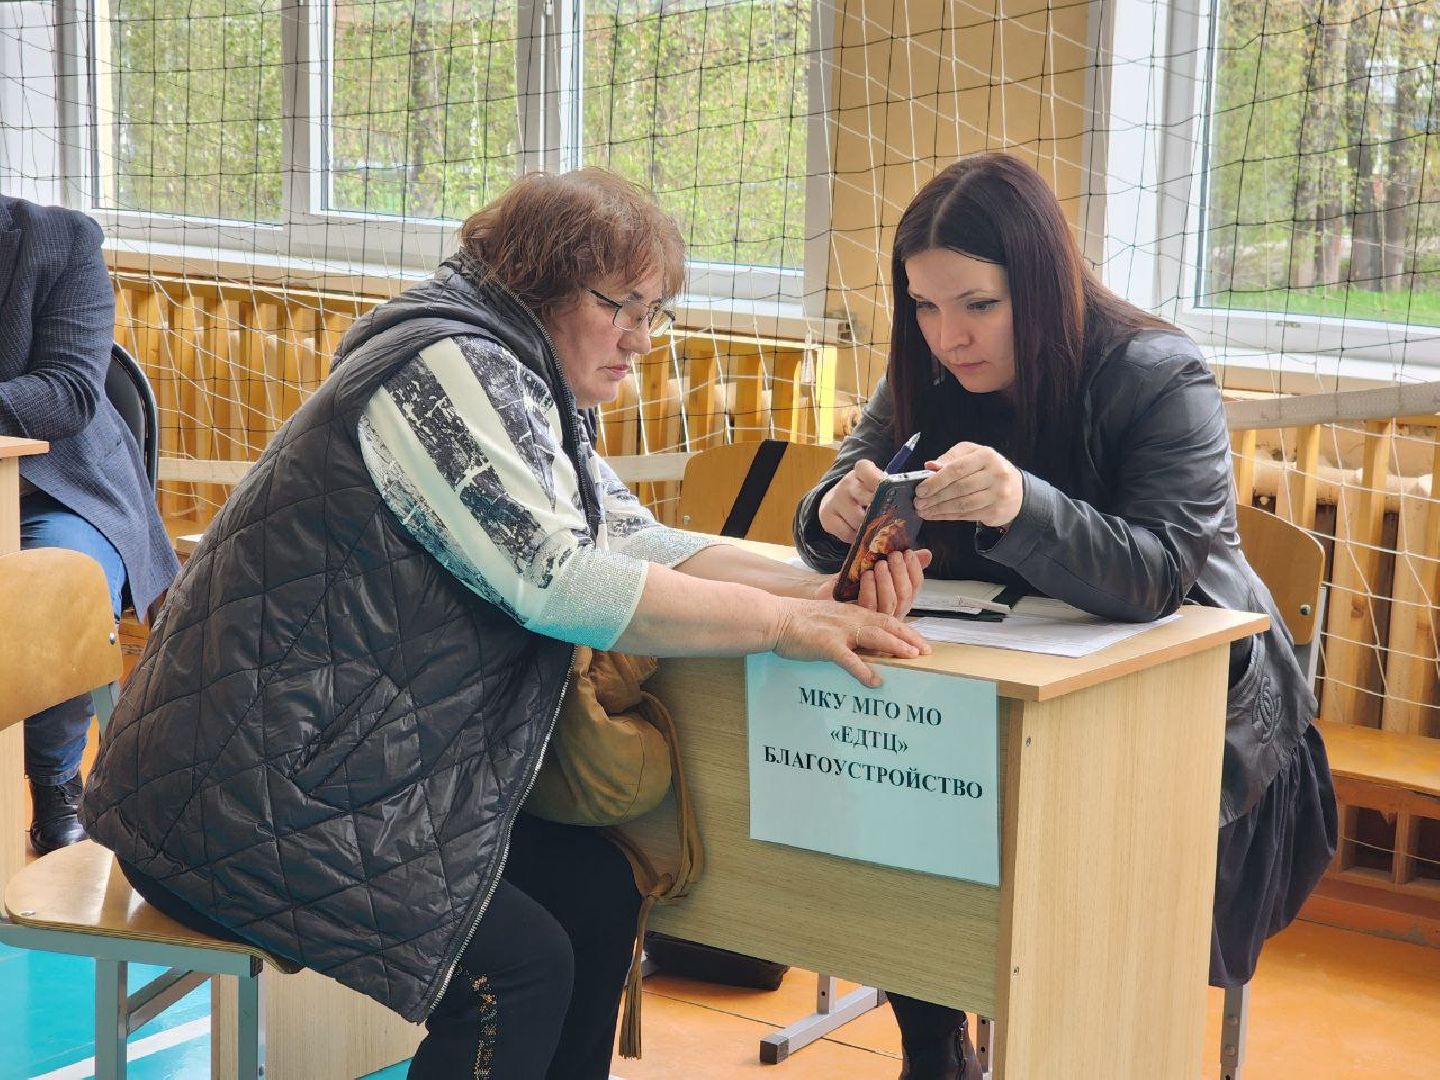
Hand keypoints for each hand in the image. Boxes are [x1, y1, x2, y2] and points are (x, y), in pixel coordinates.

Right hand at [770, 599, 930, 687]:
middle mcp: (850, 619)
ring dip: (896, 647)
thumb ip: (845, 624)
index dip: (906, 630)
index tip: (921, 641)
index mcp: (851, 612)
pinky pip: (849, 660)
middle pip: (887, 625)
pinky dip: (864, 671)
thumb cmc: (798, 620)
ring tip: (912, 658)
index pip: (886, 618)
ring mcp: (839, 632)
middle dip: (909, 638)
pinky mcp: (826, 645)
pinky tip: (875, 682)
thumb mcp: (827, 616)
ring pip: (875, 637)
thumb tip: (858, 639)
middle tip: (926, 651)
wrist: (775, 618)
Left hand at [809, 548, 932, 616]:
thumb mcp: (874, 571)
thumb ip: (899, 564)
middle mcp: (891, 614)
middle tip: (893, 555)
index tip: (908, 552)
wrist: (823, 599)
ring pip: (891, 602)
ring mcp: (876, 621)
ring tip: (880, 564)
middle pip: (905, 595)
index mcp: (898, 601)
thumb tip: (927, 553)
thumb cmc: (848, 586)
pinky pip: (871, 605)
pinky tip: (867, 575)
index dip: (915, 570)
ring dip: (887, 580)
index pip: (915, 587)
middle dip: (901, 572)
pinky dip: (871, 588)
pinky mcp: (859, 621)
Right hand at [817, 459, 885, 542]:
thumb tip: (910, 501)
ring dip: (868, 527)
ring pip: (856, 518)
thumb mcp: (876, 486)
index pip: (865, 469)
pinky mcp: (826, 516)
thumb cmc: (865, 494)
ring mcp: (835, 499)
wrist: (837, 500)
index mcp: (860, 472)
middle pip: (863, 496)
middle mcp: (846, 483)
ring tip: (875, 529)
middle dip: (877, 509)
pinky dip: (855, 537)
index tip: (885, 489)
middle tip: (888, 518)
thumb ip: (889, 489)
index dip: (876, 479)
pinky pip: (846, 532)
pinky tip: (860, 534)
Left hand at [914, 442, 1022, 527]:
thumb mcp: (971, 455)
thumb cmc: (986, 469)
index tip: (920, 488)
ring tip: (923, 510)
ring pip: (962, 504)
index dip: (936, 480)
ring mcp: (998, 494)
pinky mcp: (995, 511)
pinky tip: (935, 515)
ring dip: (939, 509)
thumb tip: (930, 466)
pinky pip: (966, 515)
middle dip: (934, 496)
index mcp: (987, 456)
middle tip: (918, 502)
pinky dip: (947, 516)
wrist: (1015, 489)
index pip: (957, 469)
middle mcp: (996, 474)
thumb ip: (951, 458)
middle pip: (959, 488)